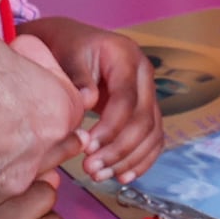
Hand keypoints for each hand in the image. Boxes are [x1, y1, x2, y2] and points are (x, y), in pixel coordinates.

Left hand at [24, 17, 165, 179]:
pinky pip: (153, 138)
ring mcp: (149, 93)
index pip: (126, 99)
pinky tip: (122, 176)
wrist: (72, 43)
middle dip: (119, 150)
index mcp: (127, 57)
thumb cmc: (66, 48)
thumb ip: (77, 77)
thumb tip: (87, 101)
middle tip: (91, 169)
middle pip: (143, 120)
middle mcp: (145, 74)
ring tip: (100, 176)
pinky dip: (141, 160)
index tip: (87, 147)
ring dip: (129, 160)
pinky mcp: (146, 109)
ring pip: (152, 133)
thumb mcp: (67, 55)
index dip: (110, 127)